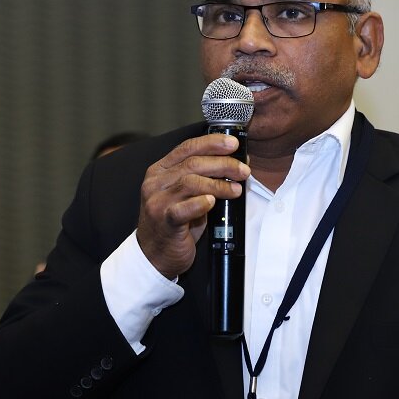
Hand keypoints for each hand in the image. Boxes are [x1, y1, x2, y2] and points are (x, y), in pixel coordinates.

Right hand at [137, 133, 248, 277]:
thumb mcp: (187, 194)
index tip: (233, 144)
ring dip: (219, 184)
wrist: (155, 254)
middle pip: (193, 163)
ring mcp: (158, 201)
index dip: (212, 143)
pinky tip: (213, 202)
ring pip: (191, 182)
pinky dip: (201, 203)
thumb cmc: (175, 222)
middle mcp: (156, 182)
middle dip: (223, 164)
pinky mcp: (164, 221)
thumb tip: (235, 164)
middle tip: (243, 170)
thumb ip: (203, 177)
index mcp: (160, 170)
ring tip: (236, 190)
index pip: (187, 147)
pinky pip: (183, 208)